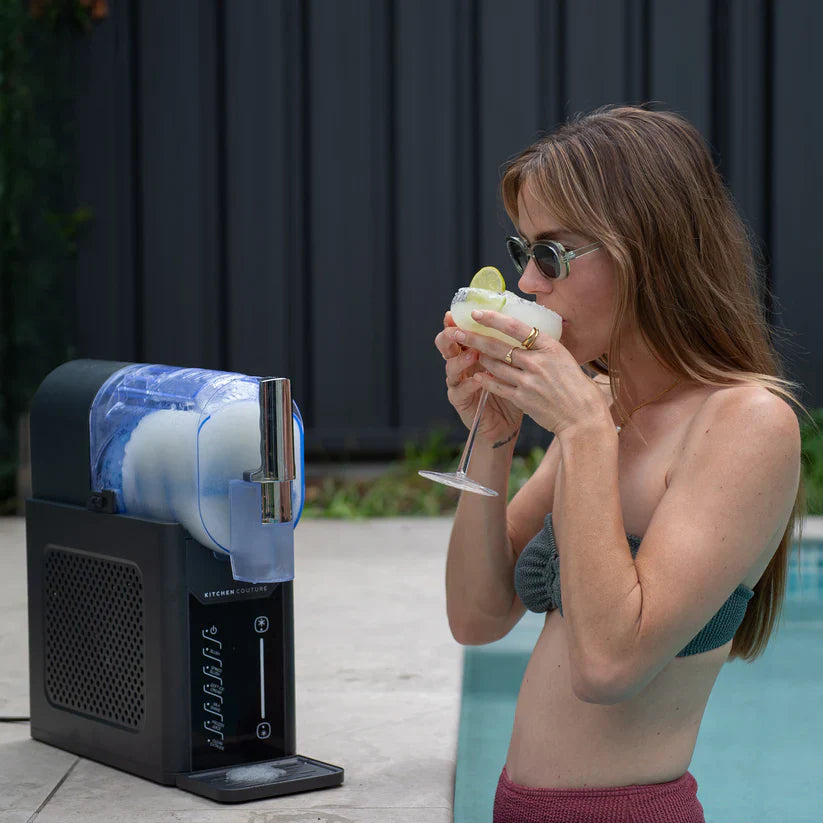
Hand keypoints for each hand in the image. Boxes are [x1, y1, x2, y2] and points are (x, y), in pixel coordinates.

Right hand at [435, 311, 523, 444]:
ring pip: (450, 367)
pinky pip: (460, 390)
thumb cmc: (510, 390)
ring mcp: (458, 383)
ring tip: (473, 355)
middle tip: (456, 331)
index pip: (460, 332)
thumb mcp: (512, 365)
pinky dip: (468, 384)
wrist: (506, 424)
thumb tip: (526, 321)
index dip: (455, 322)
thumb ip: (511, 345)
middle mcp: (461, 365)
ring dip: (460, 360)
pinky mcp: (460, 401)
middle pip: (446, 346)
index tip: (455, 313)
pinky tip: (477, 380)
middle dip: (449, 337)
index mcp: (472, 351)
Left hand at [453, 309, 610, 436]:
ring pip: (495, 365)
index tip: (477, 313)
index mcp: (549, 347)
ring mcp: (528, 381)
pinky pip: (498, 386)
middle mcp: (537, 361)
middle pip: (499, 346)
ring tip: (469, 353)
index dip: (493, 319)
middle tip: (458, 332)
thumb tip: (525, 336)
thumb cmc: (576, 386)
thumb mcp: (564, 358)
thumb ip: (543, 348)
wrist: (582, 416)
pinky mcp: (522, 399)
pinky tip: (478, 375)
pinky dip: (486, 380)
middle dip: (474, 338)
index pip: (515, 327)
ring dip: (480, 359)